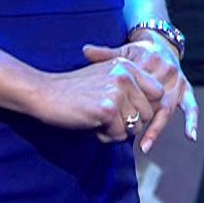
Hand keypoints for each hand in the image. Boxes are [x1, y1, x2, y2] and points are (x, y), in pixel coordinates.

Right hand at [29, 52, 164, 142]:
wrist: (45, 94)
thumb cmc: (74, 91)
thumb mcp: (106, 77)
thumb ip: (129, 87)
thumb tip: (151, 109)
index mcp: (128, 65)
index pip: (158, 92)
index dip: (145, 107)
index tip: (128, 112)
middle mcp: (126, 76)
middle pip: (149, 113)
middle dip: (131, 123)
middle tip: (108, 120)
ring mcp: (118, 92)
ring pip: (135, 127)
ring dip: (118, 131)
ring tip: (99, 122)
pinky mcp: (108, 109)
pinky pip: (120, 135)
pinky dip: (106, 137)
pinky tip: (92, 127)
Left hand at [84, 35, 199, 153]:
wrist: (161, 44)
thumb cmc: (137, 52)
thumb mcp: (123, 51)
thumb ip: (105, 54)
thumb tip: (84, 50)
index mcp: (149, 61)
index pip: (136, 87)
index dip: (125, 101)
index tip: (112, 114)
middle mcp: (166, 71)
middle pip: (152, 100)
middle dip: (140, 120)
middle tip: (126, 136)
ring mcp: (178, 82)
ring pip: (167, 108)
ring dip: (157, 128)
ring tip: (145, 145)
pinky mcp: (186, 89)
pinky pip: (191, 107)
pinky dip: (192, 121)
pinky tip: (190, 137)